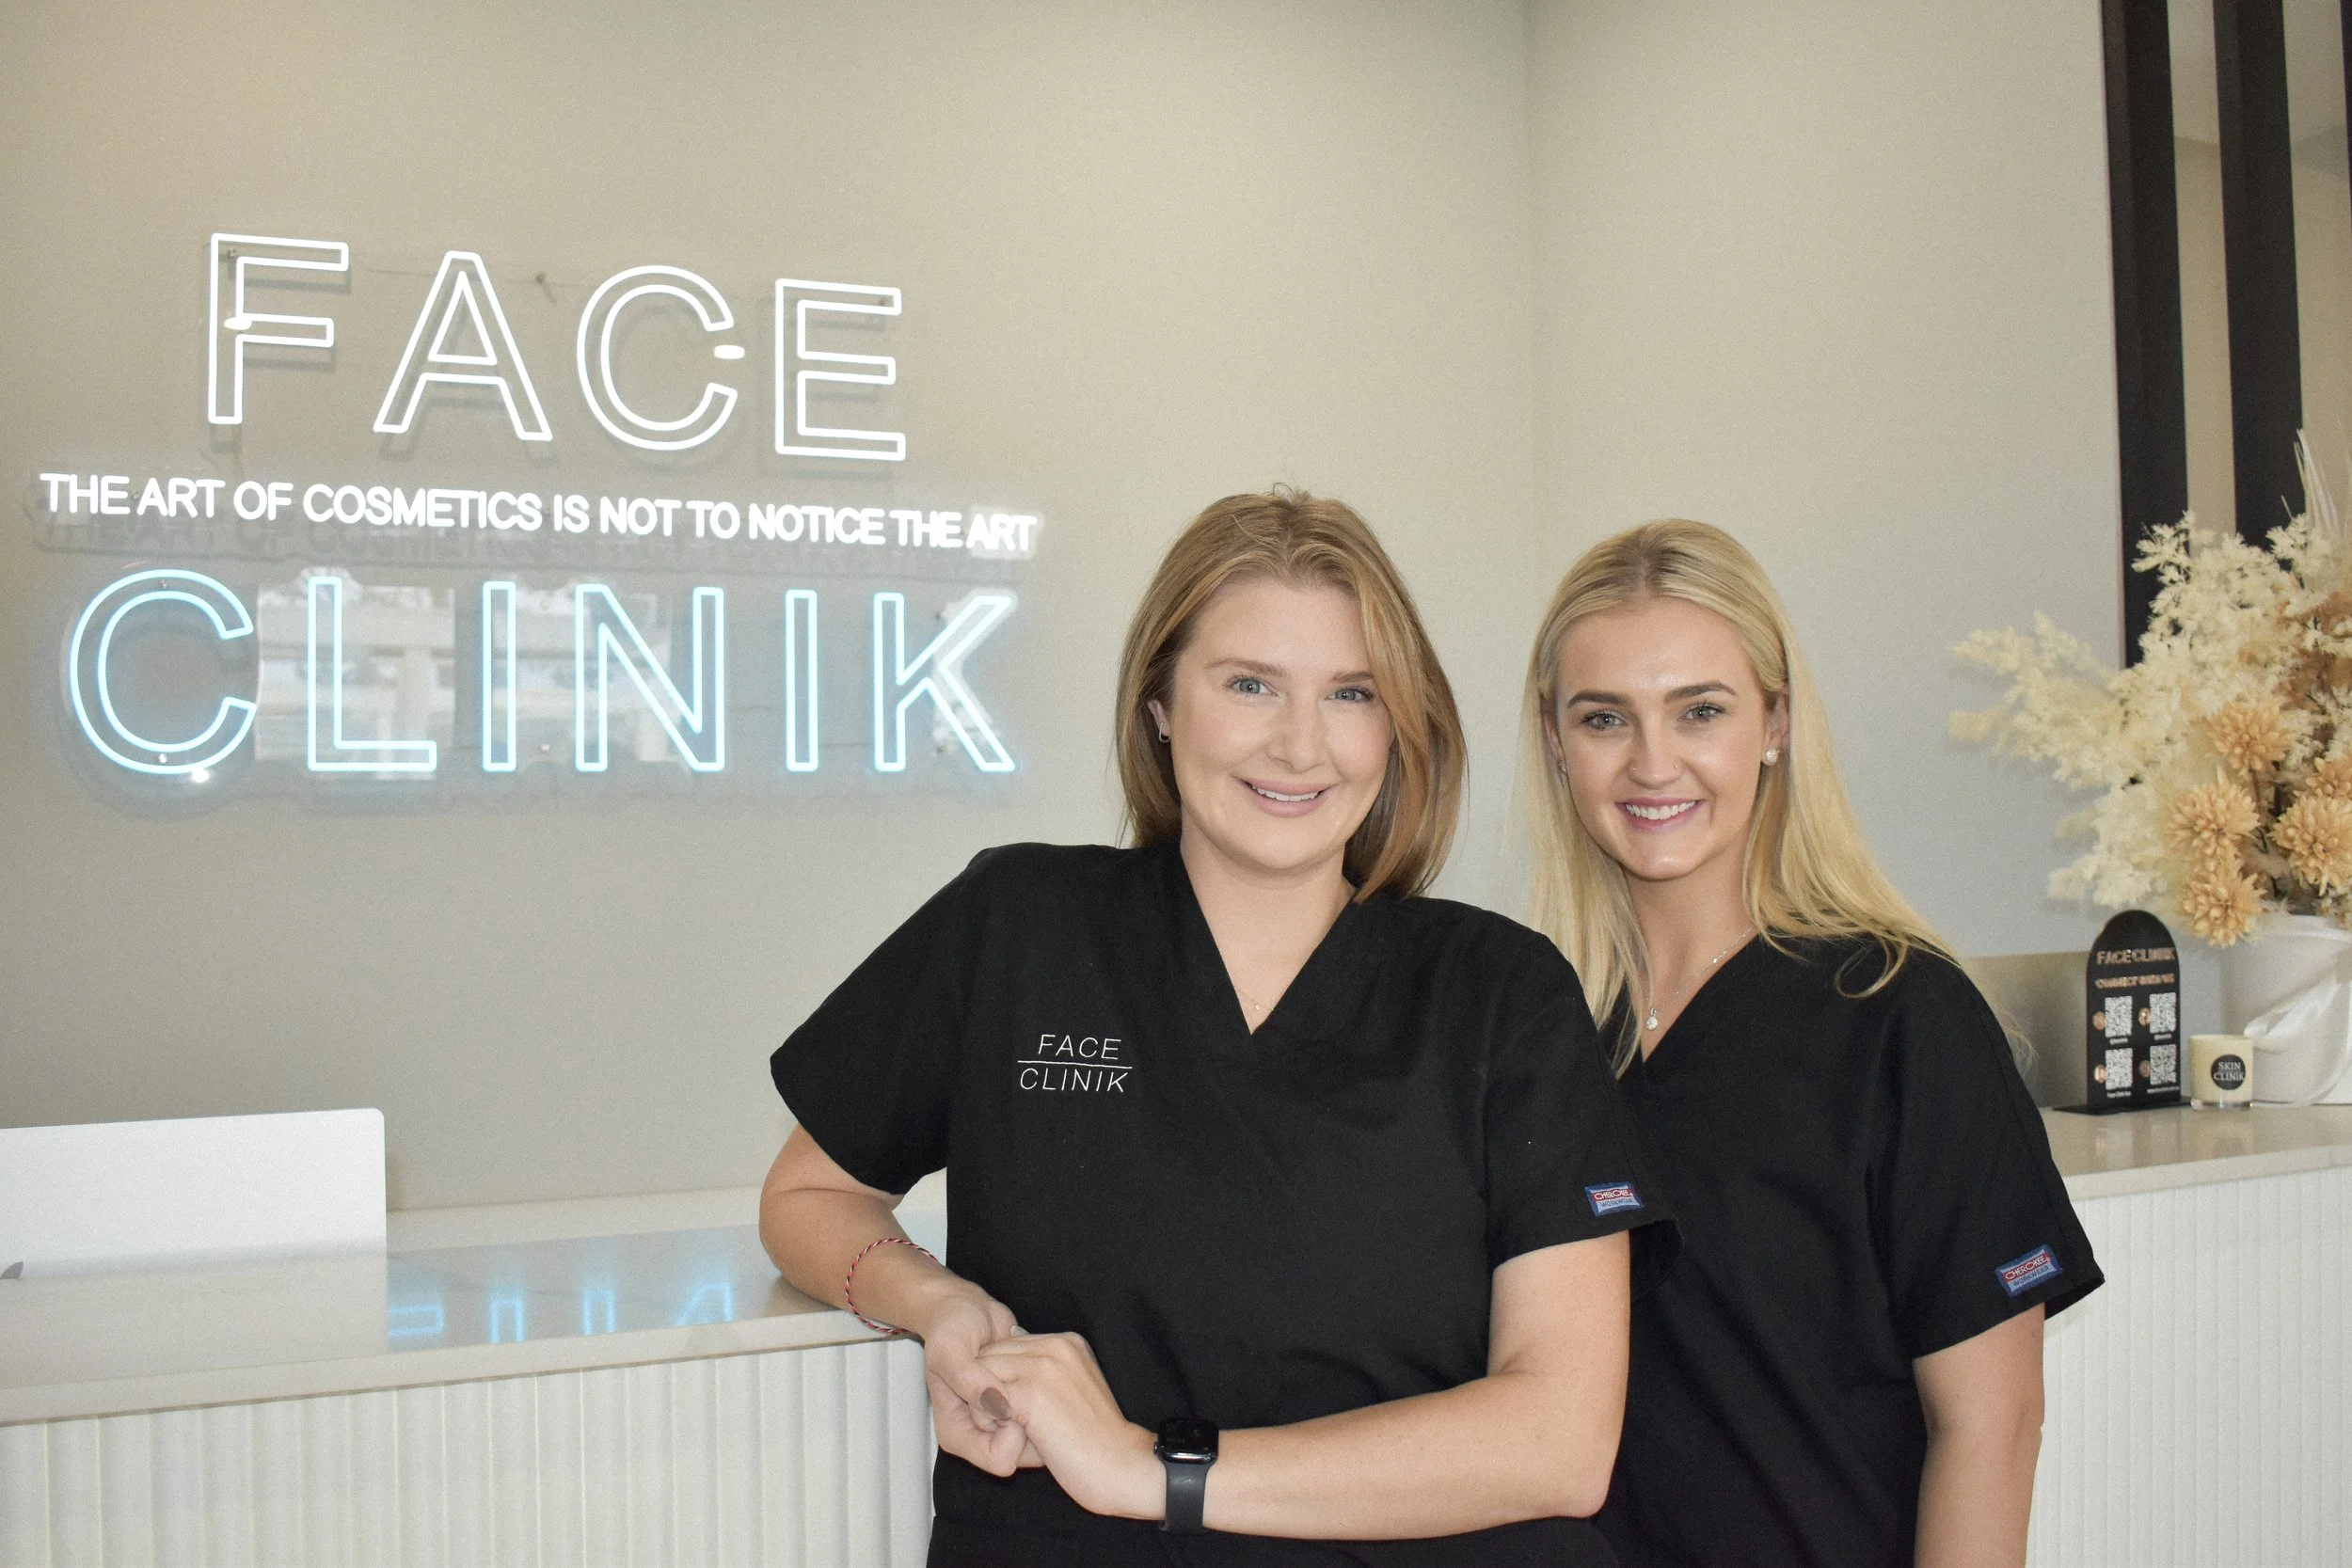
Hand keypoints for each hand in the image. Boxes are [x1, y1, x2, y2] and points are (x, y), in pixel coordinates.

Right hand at [914, 1287, 1042, 1475]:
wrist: (967, 1312)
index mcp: (957, 1434)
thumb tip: (996, 1403)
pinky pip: (1045, 1420)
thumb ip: (970, 1380)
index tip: (1010, 1397)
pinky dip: (1048, 1398)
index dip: (1011, 1430)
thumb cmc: (950, 1330)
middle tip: (1022, 1384)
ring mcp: (1001, 1423)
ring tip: (1030, 1375)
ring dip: (1041, 1409)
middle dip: (1029, 1422)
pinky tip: (1039, 1372)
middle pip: (1022, 1455)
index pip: (999, 1459)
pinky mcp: (1019, 1408)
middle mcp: (980, 1434)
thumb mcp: (950, 1351)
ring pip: (1038, 1440)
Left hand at [976, 1332, 1159, 1518]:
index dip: (1000, 1377)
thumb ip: (1047, 1374)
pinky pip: (983, 1396)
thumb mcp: (1075, 1391)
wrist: (1123, 1466)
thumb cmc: (1097, 1441)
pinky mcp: (1031, 1391)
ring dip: (984, 1403)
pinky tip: (1009, 1435)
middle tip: (1005, 1421)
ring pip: (980, 1371)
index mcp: (1067, 1342)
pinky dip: (986, 1419)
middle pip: (990, 1353)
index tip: (1013, 1409)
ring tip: (1007, 1428)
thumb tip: (1009, 1368)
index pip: (1007, 1344)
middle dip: (987, 1386)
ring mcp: (1043, 1366)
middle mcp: (1055, 1345)